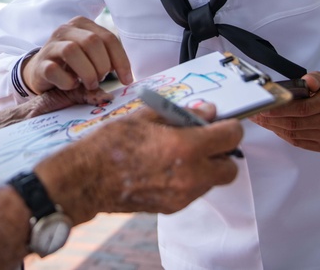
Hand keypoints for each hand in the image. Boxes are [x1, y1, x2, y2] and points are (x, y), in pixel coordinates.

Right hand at [23, 16, 132, 93]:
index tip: (127, 80)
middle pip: (92, 41)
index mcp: (82, 24)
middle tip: (101, 79)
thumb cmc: (73, 66)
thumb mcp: (91, 58)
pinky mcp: (40, 64)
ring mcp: (50, 45)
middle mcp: (65, 30)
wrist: (42, 72)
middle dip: (102, 65)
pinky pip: (54, 70)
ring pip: (72, 50)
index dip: (121, 60)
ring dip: (87, 73)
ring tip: (89, 84)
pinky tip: (71, 85)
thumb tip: (128, 78)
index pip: (108, 38)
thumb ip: (107, 61)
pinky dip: (67, 82)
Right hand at [36, 103, 242, 223]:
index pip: (231, 137)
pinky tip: (167, 168)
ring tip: (180, 154)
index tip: (220, 123)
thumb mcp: (146, 116)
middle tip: (204, 141)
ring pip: (212, 181)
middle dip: (222, 153)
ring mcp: (182, 195)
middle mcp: (190, 174)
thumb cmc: (111, 144)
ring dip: (206, 167)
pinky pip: (193, 192)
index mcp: (186, 146)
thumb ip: (182, 113)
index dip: (229, 126)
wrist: (87, 178)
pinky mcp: (172, 207)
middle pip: (230, 168)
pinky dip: (189, 179)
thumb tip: (207, 111)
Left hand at [250, 72, 319, 151]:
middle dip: (271, 120)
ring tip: (262, 120)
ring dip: (274, 127)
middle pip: (295, 123)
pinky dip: (284, 135)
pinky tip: (275, 127)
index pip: (302, 109)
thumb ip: (313, 78)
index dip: (280, 110)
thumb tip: (306, 81)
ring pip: (294, 135)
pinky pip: (299, 142)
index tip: (263, 108)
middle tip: (256, 114)